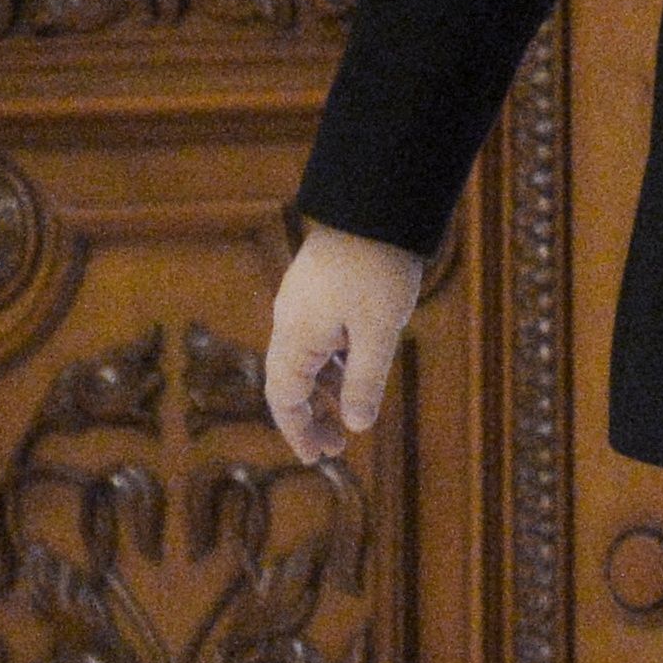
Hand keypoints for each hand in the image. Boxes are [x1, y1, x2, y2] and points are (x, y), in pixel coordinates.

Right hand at [265, 223, 425, 463]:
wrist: (376, 205)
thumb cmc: (377, 268)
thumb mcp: (379, 331)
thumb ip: (366, 381)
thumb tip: (358, 426)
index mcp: (295, 336)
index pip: (283, 398)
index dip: (298, 431)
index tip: (317, 458)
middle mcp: (290, 321)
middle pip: (289, 382)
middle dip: (310, 416)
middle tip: (337, 444)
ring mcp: (303, 303)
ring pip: (307, 359)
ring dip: (325, 389)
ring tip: (352, 413)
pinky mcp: (319, 288)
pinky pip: (318, 337)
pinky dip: (334, 361)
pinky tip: (359, 369)